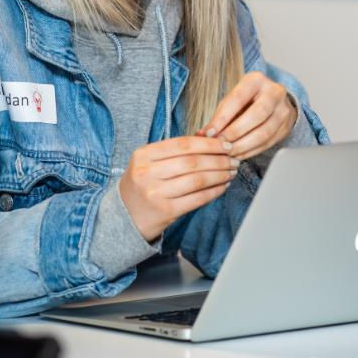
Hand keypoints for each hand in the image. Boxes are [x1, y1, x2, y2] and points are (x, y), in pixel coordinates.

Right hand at [119, 136, 238, 241]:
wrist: (124, 217)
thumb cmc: (143, 184)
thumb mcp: (150, 162)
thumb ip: (176, 151)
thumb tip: (212, 140)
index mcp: (143, 155)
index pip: (183, 144)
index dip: (208, 144)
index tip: (226, 144)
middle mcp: (147, 173)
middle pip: (192, 162)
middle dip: (218, 159)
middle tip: (233, 159)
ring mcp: (156, 193)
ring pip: (197, 180)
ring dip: (220, 175)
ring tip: (231, 172)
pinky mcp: (166, 212)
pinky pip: (197, 199)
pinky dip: (214, 192)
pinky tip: (222, 186)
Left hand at [197, 71, 296, 160]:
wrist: (273, 100)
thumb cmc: (247, 100)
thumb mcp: (232, 100)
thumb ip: (219, 115)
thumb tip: (203, 134)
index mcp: (256, 80)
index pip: (238, 98)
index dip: (222, 118)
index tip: (209, 133)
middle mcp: (274, 92)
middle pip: (256, 115)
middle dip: (235, 133)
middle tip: (220, 145)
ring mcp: (283, 110)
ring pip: (264, 132)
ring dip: (243, 146)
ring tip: (227, 153)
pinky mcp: (286, 127)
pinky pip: (268, 143)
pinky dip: (251, 151)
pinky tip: (238, 154)